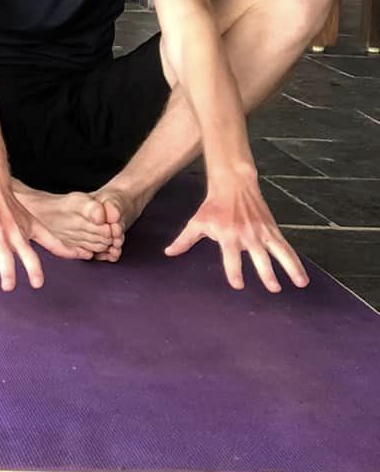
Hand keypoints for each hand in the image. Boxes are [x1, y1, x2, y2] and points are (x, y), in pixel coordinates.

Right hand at [0, 165, 46, 290]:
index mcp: (18, 235)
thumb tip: (78, 255)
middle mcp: (1, 235)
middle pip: (5, 255)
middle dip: (6, 270)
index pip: (29, 254)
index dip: (34, 268)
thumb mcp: (34, 223)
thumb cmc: (13, 208)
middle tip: (7, 286)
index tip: (37, 284)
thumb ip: (53, 242)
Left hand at [166, 174, 308, 291]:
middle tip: (272, 288)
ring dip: (289, 268)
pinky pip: (286, 248)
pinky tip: (302, 276)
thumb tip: (169, 253)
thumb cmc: (213, 205)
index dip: (234, 271)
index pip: (231, 257)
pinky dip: (295, 262)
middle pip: (259, 256)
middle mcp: (247, 234)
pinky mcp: (273, 230)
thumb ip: (184, 240)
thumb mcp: (197, 222)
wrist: (233, 184)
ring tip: (299, 284)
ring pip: (279, 252)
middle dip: (266, 273)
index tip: (238, 284)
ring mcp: (262, 232)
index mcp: (228, 234)